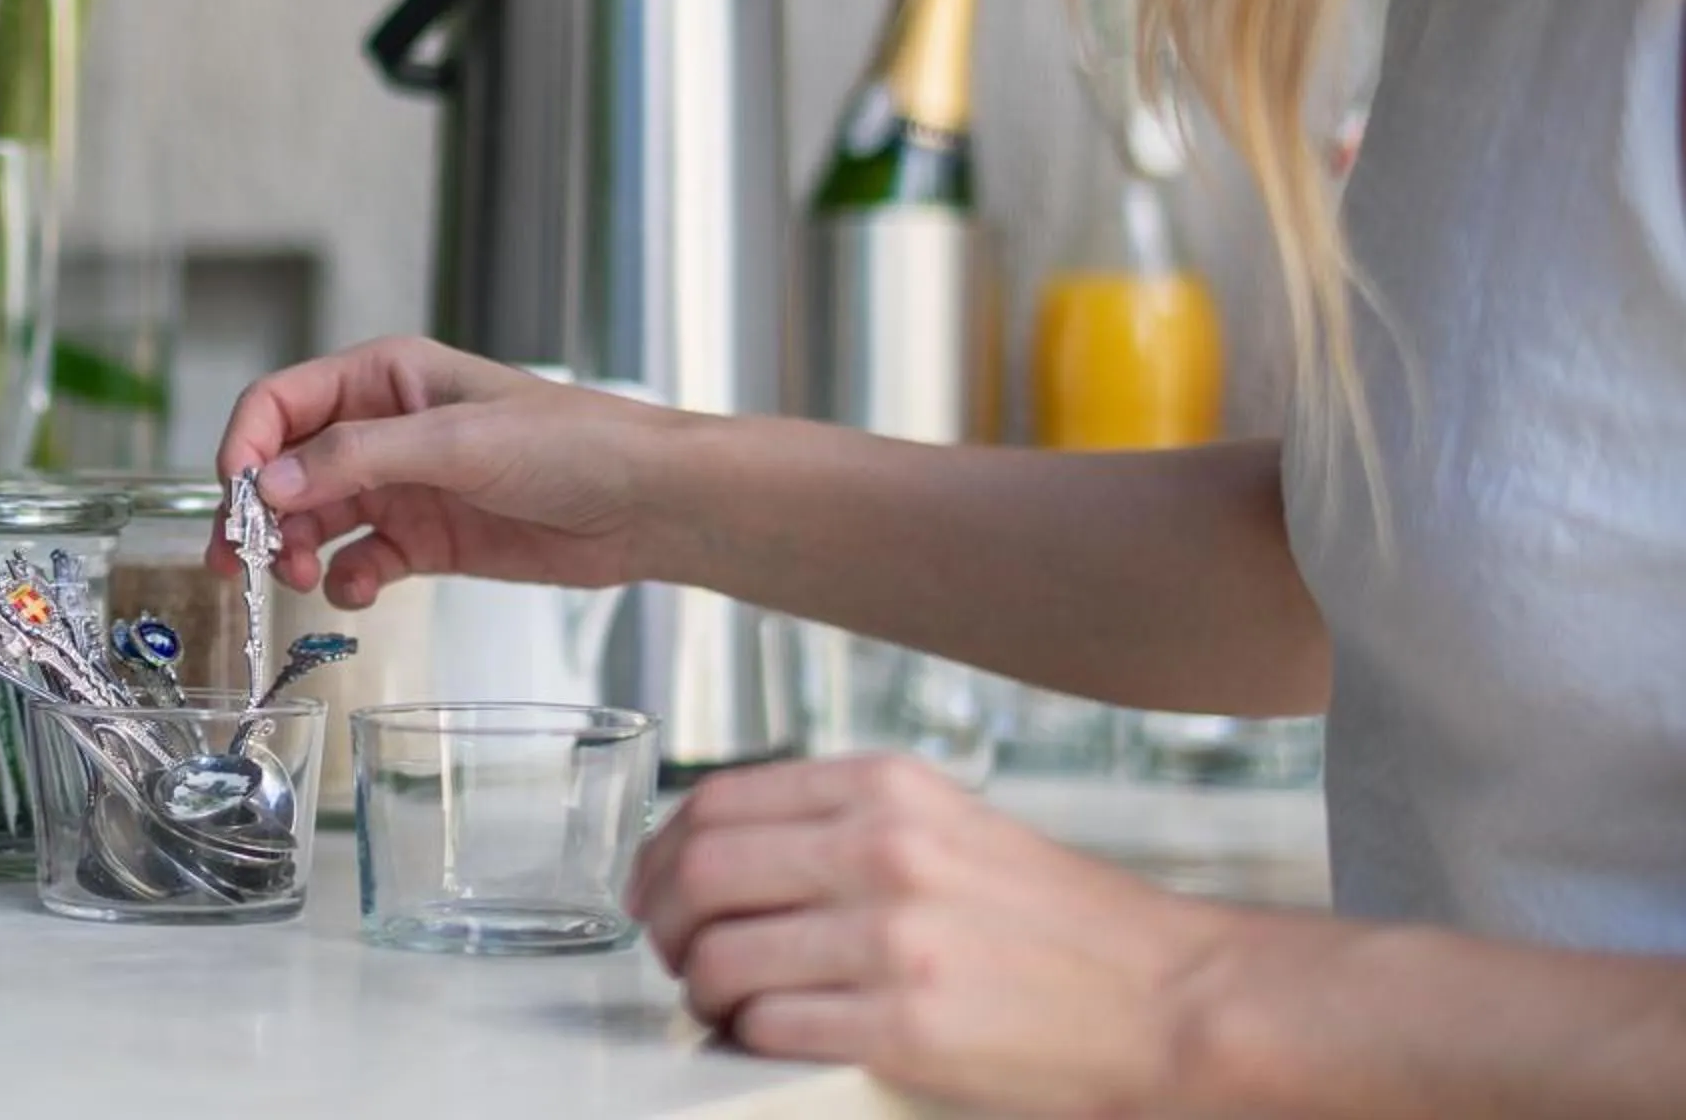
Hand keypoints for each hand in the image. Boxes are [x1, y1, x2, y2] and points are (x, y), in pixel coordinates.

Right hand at [210, 336, 673, 603]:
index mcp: (384, 377)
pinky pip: (360, 561)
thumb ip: (358, 459)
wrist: (647, 505)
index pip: (281, 404)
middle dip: (259, 513)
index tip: (235, 501)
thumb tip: (270, 485)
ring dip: (295, 551)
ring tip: (301, 579)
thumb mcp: (456, 441)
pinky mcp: (426, 539)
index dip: (246, 448)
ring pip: (315, 519)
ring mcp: (404, 486)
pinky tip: (357, 593)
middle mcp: (383, 428)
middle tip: (241, 562)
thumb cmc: (571, 443)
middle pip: (286, 468)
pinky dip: (346, 581)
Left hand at [634, 753, 1244, 1116]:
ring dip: (701, 988)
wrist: (1171, 996)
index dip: (661, 850)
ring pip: (723, 954)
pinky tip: (766, 1034)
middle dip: (664, 921)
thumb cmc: (1059, 921)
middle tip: (674, 952)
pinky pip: (771, 1024)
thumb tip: (726, 849)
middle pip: (700, 870)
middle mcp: (881, 848)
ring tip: (719, 1002)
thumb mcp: (946, 823)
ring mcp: (891, 937)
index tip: (653, 886)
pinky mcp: (905, 1024)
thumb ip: (842, 821)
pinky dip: (748, 1034)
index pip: (717, 800)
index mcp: (885, 788)